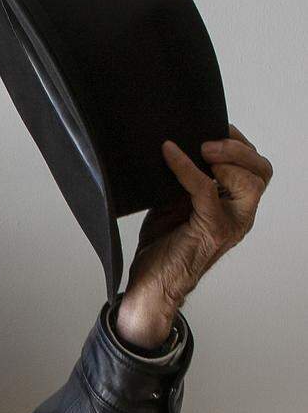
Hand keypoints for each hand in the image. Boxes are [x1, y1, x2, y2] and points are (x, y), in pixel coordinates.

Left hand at [117, 124, 272, 348]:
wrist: (151, 285)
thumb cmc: (163, 245)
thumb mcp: (175, 203)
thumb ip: (185, 179)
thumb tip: (174, 143)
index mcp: (235, 205)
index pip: (254, 167)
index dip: (238, 143)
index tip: (213, 126)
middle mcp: (240, 214)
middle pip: (261, 171)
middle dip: (238, 148)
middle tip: (207, 141)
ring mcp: (230, 223)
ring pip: (249, 181)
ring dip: (226, 158)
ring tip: (200, 149)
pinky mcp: (211, 229)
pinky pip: (205, 190)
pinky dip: (187, 168)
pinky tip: (169, 154)